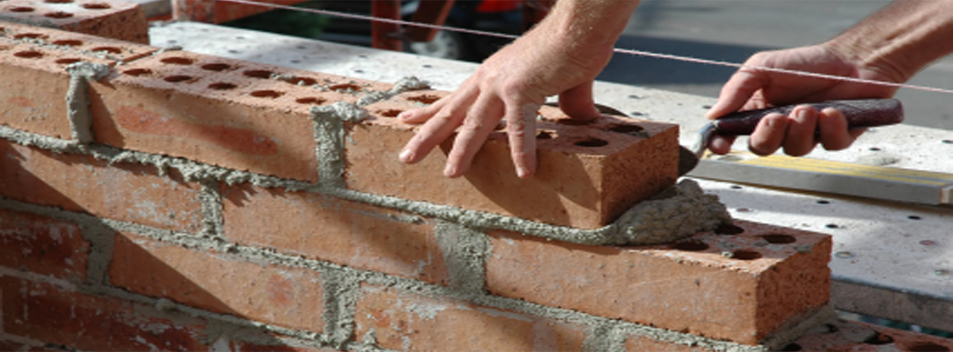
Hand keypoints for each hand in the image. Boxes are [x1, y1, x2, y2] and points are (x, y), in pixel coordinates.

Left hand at [396, 21, 613, 177]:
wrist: (581, 23)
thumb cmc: (573, 45)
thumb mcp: (563, 79)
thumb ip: (570, 102)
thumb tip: (582, 118)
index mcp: (493, 74)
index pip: (455, 97)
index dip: (430, 111)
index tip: (407, 120)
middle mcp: (490, 78)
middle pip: (451, 113)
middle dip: (426, 136)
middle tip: (406, 157)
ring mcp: (503, 84)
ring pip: (474, 124)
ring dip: (461, 151)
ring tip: (450, 174)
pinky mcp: (523, 90)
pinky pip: (520, 128)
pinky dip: (522, 151)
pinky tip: (524, 172)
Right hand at [706, 44, 899, 155]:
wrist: (852, 58)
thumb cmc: (806, 62)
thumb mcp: (762, 67)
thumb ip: (736, 89)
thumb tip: (713, 115)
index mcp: (757, 111)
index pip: (733, 134)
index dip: (723, 143)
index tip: (721, 145)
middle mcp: (780, 127)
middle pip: (762, 148)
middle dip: (768, 135)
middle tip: (777, 117)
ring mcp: (808, 134)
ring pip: (794, 150)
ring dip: (800, 129)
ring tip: (809, 107)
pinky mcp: (836, 137)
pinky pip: (829, 145)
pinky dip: (829, 128)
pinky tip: (831, 112)